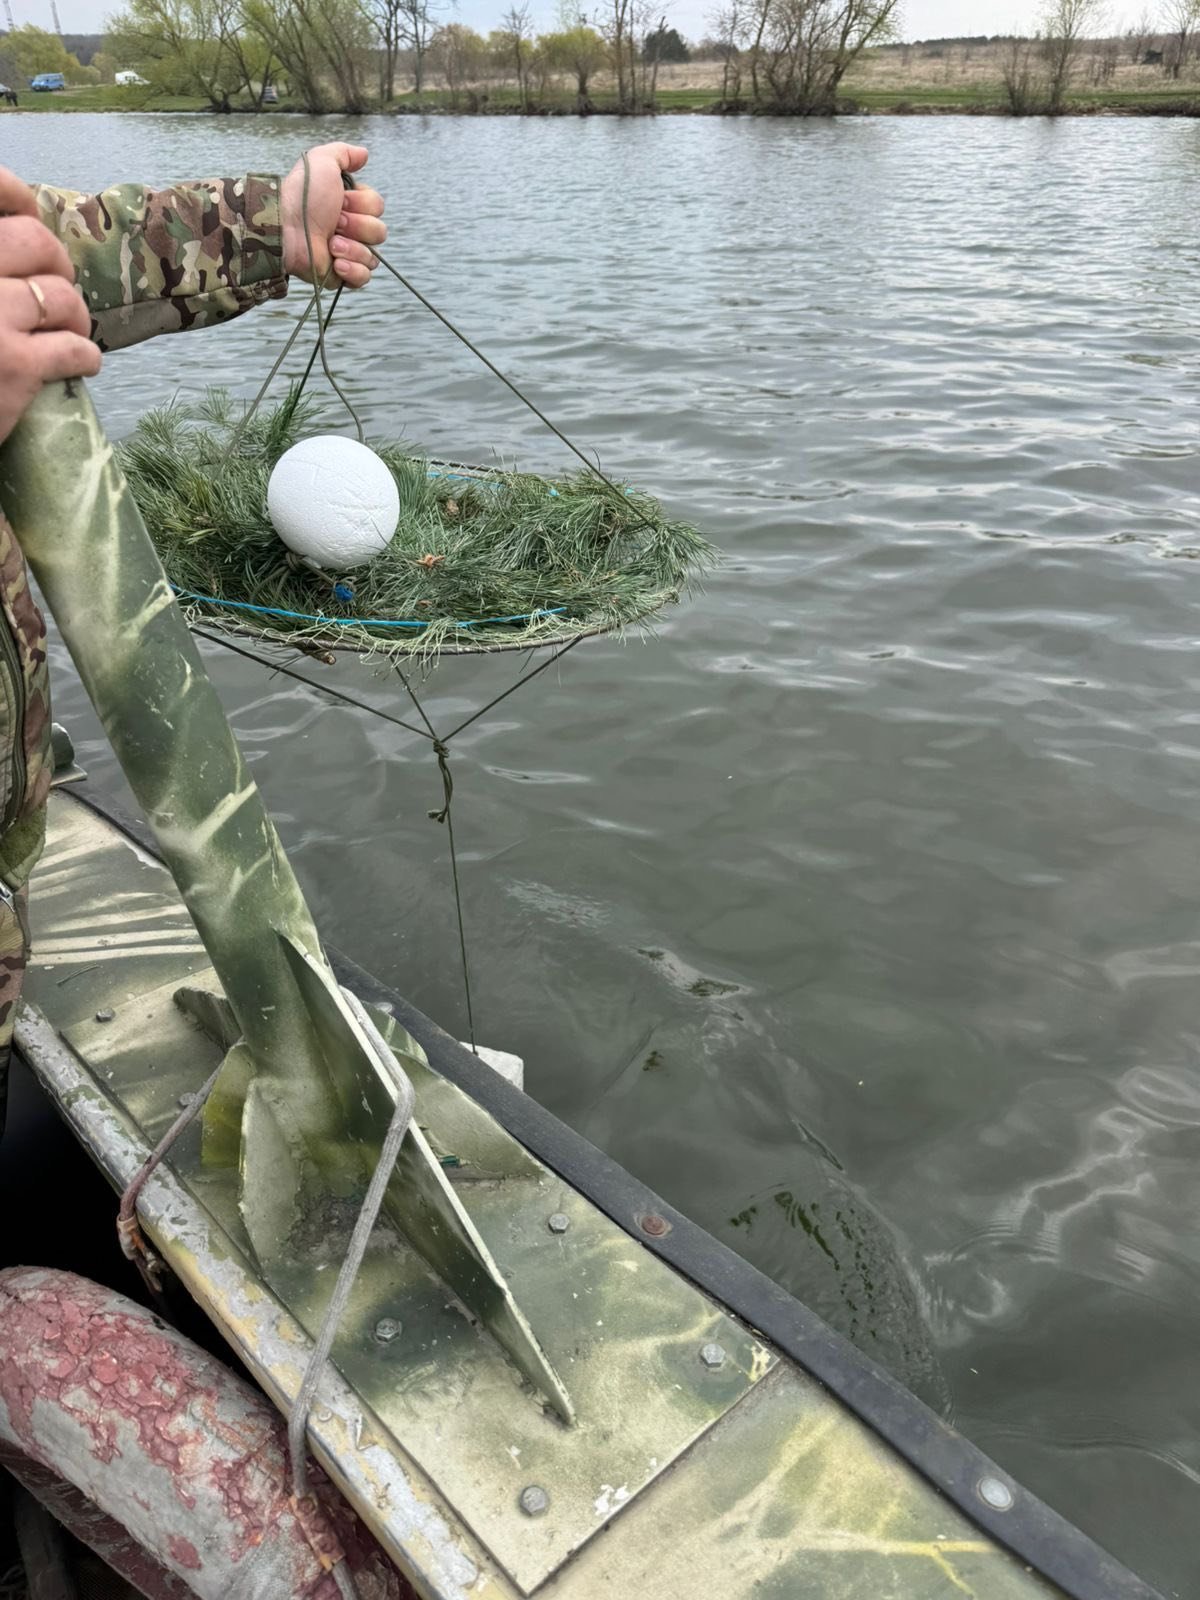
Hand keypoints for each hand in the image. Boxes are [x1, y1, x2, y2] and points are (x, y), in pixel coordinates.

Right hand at [0, 167, 99, 446]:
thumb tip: (16, 228)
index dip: (14, 194)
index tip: (26, 211)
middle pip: (36, 242)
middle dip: (56, 265)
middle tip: (53, 289)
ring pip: (61, 296)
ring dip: (75, 315)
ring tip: (69, 330)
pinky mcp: (15, 365)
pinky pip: (73, 348)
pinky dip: (85, 355)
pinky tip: (82, 363)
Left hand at [281, 143, 385, 289]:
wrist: (286, 227)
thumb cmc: (302, 195)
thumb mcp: (322, 161)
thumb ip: (344, 153)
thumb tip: (364, 154)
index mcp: (349, 205)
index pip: (378, 207)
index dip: (362, 204)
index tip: (340, 201)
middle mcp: (351, 230)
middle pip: (379, 232)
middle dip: (357, 226)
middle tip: (334, 222)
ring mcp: (347, 254)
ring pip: (373, 257)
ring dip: (352, 247)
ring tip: (330, 243)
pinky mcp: (341, 276)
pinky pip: (363, 278)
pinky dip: (353, 270)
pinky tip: (336, 262)